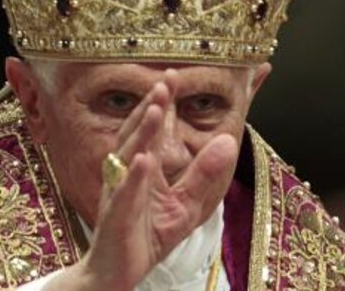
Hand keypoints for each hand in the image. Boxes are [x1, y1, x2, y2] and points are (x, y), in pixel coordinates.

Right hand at [45, 70, 237, 290]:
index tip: (172, 75)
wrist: (116, 275)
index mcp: (143, 168)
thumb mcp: (186, 205)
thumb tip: (229, 140)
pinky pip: (123, 196)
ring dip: (143, 132)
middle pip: (138, 134)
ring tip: (158, 108)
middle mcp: (126, 174)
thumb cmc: (146, 235)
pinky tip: (143, 160)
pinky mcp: (115, 219)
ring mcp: (118, 194)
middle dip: (151, 107)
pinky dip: (132, 178)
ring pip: (129, 157)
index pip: (152, 130)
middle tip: (165, 81)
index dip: (161, 102)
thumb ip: (204, 174)